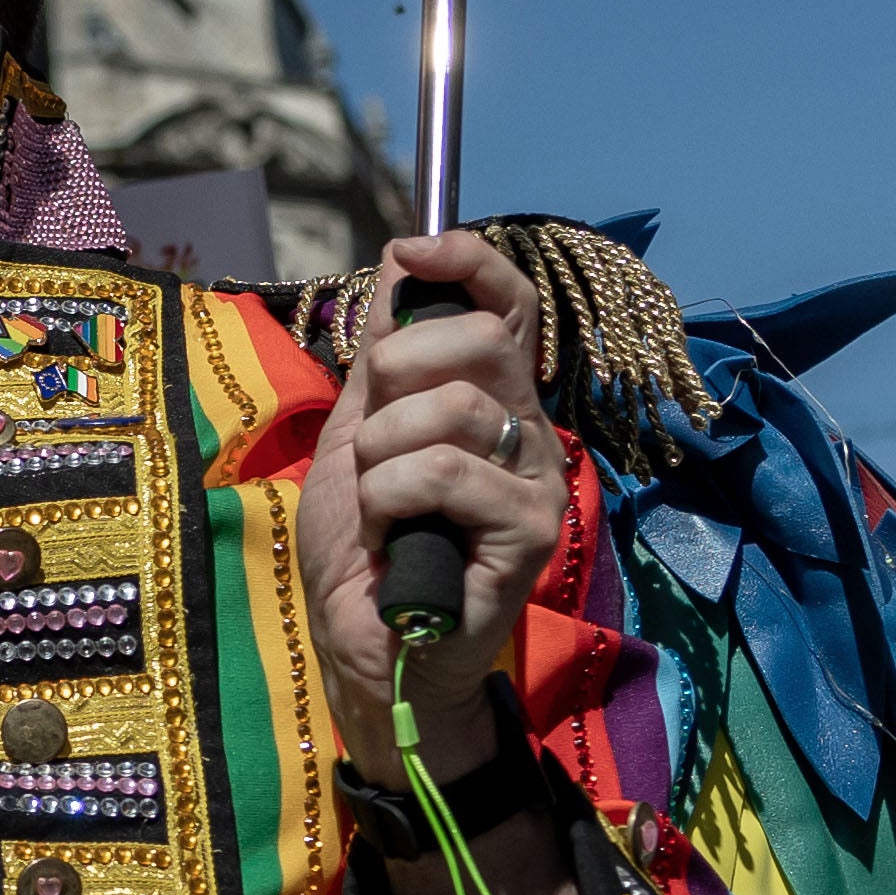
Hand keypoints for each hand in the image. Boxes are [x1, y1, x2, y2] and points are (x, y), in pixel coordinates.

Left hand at [315, 236, 555, 717]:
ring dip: (383, 452)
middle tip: (374, 437)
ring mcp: (536, 484)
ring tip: (380, 503)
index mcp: (493, 403)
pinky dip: (393, 498)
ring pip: (454, 409)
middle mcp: (528, 434)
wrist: (365, 647)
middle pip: (480, 340)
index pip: (509, 306)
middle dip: (397, 370)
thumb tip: (403, 259)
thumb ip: (384, 355)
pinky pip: (448, 472)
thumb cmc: (367, 549)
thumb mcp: (359, 434)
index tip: (416, 248)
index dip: (470, 261)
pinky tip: (393, 538)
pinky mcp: (529, 534)